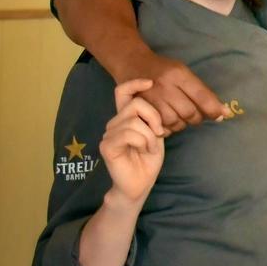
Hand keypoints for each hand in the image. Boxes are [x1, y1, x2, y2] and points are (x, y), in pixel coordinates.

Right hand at [100, 79, 165, 205]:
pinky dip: (142, 142)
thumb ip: (152, 118)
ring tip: (149, 147)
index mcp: (126, 118)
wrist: (140, 183)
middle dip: (154, 117)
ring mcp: (109, 134)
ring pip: (134, 121)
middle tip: (159, 133)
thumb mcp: (155, 133)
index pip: (122, 93)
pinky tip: (142, 150)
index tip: (150, 82)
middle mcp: (114, 123)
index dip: (134, 84)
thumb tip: (153, 99)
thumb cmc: (148, 158)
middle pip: (136, 104)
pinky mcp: (107, 146)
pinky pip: (129, 134)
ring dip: (149, 135)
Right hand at [117, 49, 229, 133]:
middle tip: (197, 116)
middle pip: (189, 112)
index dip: (214, 109)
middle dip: (198, 118)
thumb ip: (202, 91)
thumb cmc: (164, 69)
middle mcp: (164, 86)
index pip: (201, 96)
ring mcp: (151, 98)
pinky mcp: (139, 108)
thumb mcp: (184, 72)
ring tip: (183, 118)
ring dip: (183, 124)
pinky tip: (170, 121)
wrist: (133, 63)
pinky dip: (169, 128)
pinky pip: (160, 126)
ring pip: (175, 122)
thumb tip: (223, 112)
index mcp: (178, 74)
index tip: (221, 116)